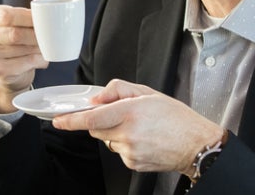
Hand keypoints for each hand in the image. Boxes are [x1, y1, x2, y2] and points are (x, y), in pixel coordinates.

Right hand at [0, 5, 48, 112]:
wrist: (5, 68)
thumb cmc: (14, 39)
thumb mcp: (16, 23)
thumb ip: (28, 18)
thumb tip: (50, 19)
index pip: (7, 16)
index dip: (28, 18)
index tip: (44, 20)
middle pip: (15, 34)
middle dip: (36, 36)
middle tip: (50, 37)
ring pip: (22, 50)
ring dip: (39, 49)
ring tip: (46, 48)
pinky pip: (25, 63)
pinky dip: (38, 61)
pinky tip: (40, 59)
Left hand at [52, 79, 225, 174]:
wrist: (196, 145)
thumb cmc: (176, 118)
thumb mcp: (148, 93)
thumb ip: (118, 90)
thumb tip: (97, 98)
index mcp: (130, 112)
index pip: (92, 118)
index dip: (71, 120)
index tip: (58, 120)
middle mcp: (128, 133)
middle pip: (96, 128)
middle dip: (101, 121)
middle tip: (120, 115)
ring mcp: (129, 151)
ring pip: (107, 140)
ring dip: (115, 132)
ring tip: (140, 128)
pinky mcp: (132, 164)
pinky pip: (118, 151)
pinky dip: (125, 144)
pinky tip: (143, 140)